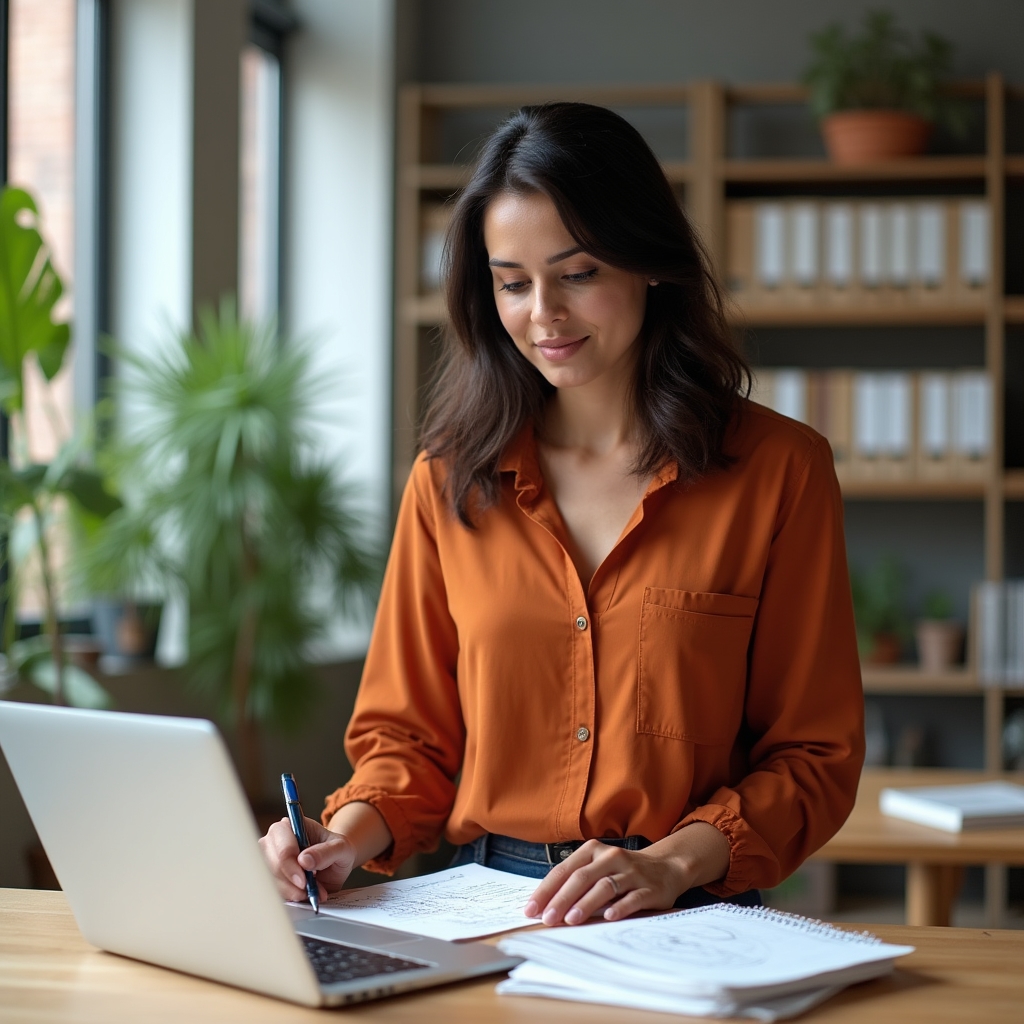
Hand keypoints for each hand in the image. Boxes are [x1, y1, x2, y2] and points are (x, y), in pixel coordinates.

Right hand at [259, 816, 358, 902]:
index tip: (304, 881)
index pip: (283, 847)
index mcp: (290, 826)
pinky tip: (302, 894)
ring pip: (271, 880)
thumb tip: (304, 860)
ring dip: (291, 891)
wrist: (336, 861)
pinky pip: (273, 890)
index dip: (291, 866)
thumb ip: (325, 852)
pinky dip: (289, 895)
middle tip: (308, 890)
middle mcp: (275, 840)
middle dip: (291, 882)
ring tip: (311, 892)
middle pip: (273, 865)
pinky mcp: (270, 875)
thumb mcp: (340, 848)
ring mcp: (270, 858)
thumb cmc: (336, 849)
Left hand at [524, 822, 730, 925]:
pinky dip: (620, 907)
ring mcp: (631, 871)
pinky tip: (608, 917)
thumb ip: (575, 882)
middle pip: (581, 877)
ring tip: (571, 920)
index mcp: (592, 850)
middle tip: (548, 919)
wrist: (666, 868)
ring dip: (586, 904)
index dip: (546, 890)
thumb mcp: (597, 869)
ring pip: (604, 886)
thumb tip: (544, 906)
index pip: (564, 870)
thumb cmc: (622, 872)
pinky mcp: (649, 887)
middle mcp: (611, 857)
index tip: (531, 909)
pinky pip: (632, 897)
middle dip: (562, 899)